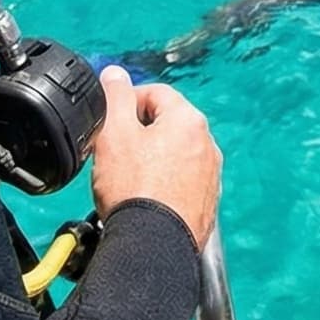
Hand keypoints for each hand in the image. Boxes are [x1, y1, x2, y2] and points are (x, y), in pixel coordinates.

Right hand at [87, 66, 222, 246]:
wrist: (154, 245)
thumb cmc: (135, 190)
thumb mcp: (114, 133)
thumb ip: (115, 97)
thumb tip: (115, 74)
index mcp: (188, 120)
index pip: (154, 93)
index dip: (126, 101)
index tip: (109, 119)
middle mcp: (207, 144)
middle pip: (167, 124)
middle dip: (139, 132)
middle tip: (113, 151)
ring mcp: (210, 175)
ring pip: (175, 154)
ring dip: (151, 159)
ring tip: (126, 179)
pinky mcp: (206, 202)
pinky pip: (181, 182)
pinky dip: (163, 184)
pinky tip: (143, 197)